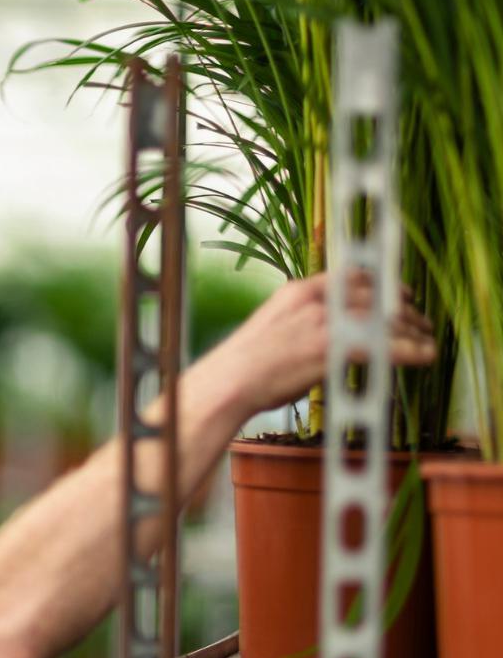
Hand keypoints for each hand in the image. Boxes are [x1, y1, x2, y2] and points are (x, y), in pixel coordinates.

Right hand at [212, 271, 435, 414]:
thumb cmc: (245, 365)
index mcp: (299, 291)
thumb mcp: (272, 327)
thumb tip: (322, 333)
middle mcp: (317, 300)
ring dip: (413, 330)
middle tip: (421, 322)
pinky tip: (424, 356)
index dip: (382, 283)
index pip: (352, 276)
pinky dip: (411, 350)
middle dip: (404, 310)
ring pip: (385, 320)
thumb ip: (301, 321)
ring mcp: (327, 323)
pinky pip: (386, 346)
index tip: (398, 293)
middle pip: (376, 296)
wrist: (231, 381)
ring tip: (427, 341)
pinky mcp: (336, 349)